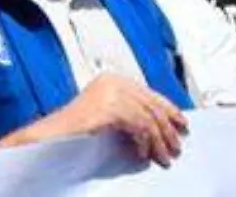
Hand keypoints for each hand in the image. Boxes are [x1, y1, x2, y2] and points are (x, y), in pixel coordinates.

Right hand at [47, 74, 186, 166]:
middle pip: (152, 106)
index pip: (149, 93)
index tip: (181, 123)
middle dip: (167, 130)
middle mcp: (112, 82)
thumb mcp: (107, 112)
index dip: (169, 109)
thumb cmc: (76, 128)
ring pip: (148, 118)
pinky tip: (142, 153)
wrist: (54, 134)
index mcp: (111, 79)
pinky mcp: (109, 107)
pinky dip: (144, 143)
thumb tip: (159, 122)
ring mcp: (110, 93)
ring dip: (159, 142)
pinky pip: (139, 127)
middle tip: (175, 147)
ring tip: (163, 156)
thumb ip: (129, 110)